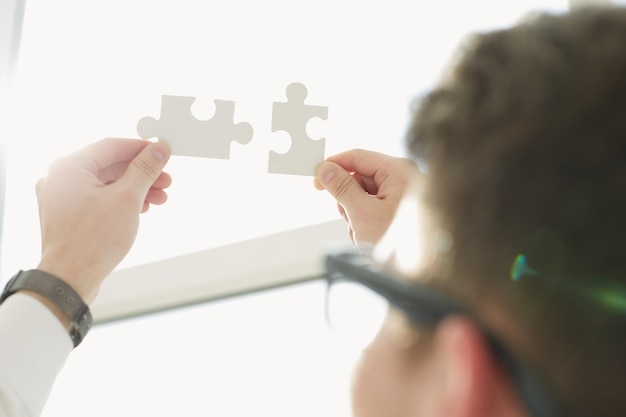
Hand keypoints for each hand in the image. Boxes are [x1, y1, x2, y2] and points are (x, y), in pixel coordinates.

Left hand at [35, 138, 171, 302]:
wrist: (68, 280)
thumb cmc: (92, 240)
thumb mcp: (127, 198)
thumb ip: (145, 170)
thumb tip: (159, 150)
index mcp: (69, 167)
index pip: (112, 146)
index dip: (142, 149)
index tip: (163, 153)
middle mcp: (60, 179)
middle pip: (109, 166)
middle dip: (142, 173)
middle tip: (166, 181)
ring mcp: (61, 199)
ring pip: (105, 184)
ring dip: (134, 188)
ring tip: (160, 198)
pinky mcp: (67, 216)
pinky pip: (97, 199)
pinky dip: (119, 201)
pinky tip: (140, 208)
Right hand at [314, 149, 417, 250]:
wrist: (420, 272)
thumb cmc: (401, 244)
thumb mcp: (363, 213)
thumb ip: (341, 188)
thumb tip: (325, 170)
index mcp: (398, 171)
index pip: (358, 157)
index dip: (334, 165)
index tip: (316, 176)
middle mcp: (401, 179)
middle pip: (358, 178)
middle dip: (348, 200)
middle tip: (352, 219)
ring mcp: (399, 195)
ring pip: (360, 196)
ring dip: (355, 216)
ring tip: (365, 233)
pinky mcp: (396, 210)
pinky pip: (369, 209)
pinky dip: (363, 224)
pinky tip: (371, 237)